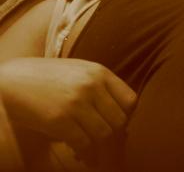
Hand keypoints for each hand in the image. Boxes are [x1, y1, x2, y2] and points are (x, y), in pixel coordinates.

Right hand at [0, 57, 135, 161]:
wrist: (11, 80)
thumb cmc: (46, 77)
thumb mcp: (78, 71)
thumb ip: (100, 87)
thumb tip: (121, 116)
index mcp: (99, 72)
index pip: (131, 101)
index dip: (127, 117)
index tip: (117, 126)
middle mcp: (91, 85)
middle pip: (120, 120)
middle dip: (115, 137)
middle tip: (106, 146)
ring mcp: (76, 102)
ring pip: (105, 134)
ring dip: (101, 149)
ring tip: (93, 153)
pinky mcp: (59, 119)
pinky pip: (84, 143)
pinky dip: (85, 152)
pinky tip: (78, 153)